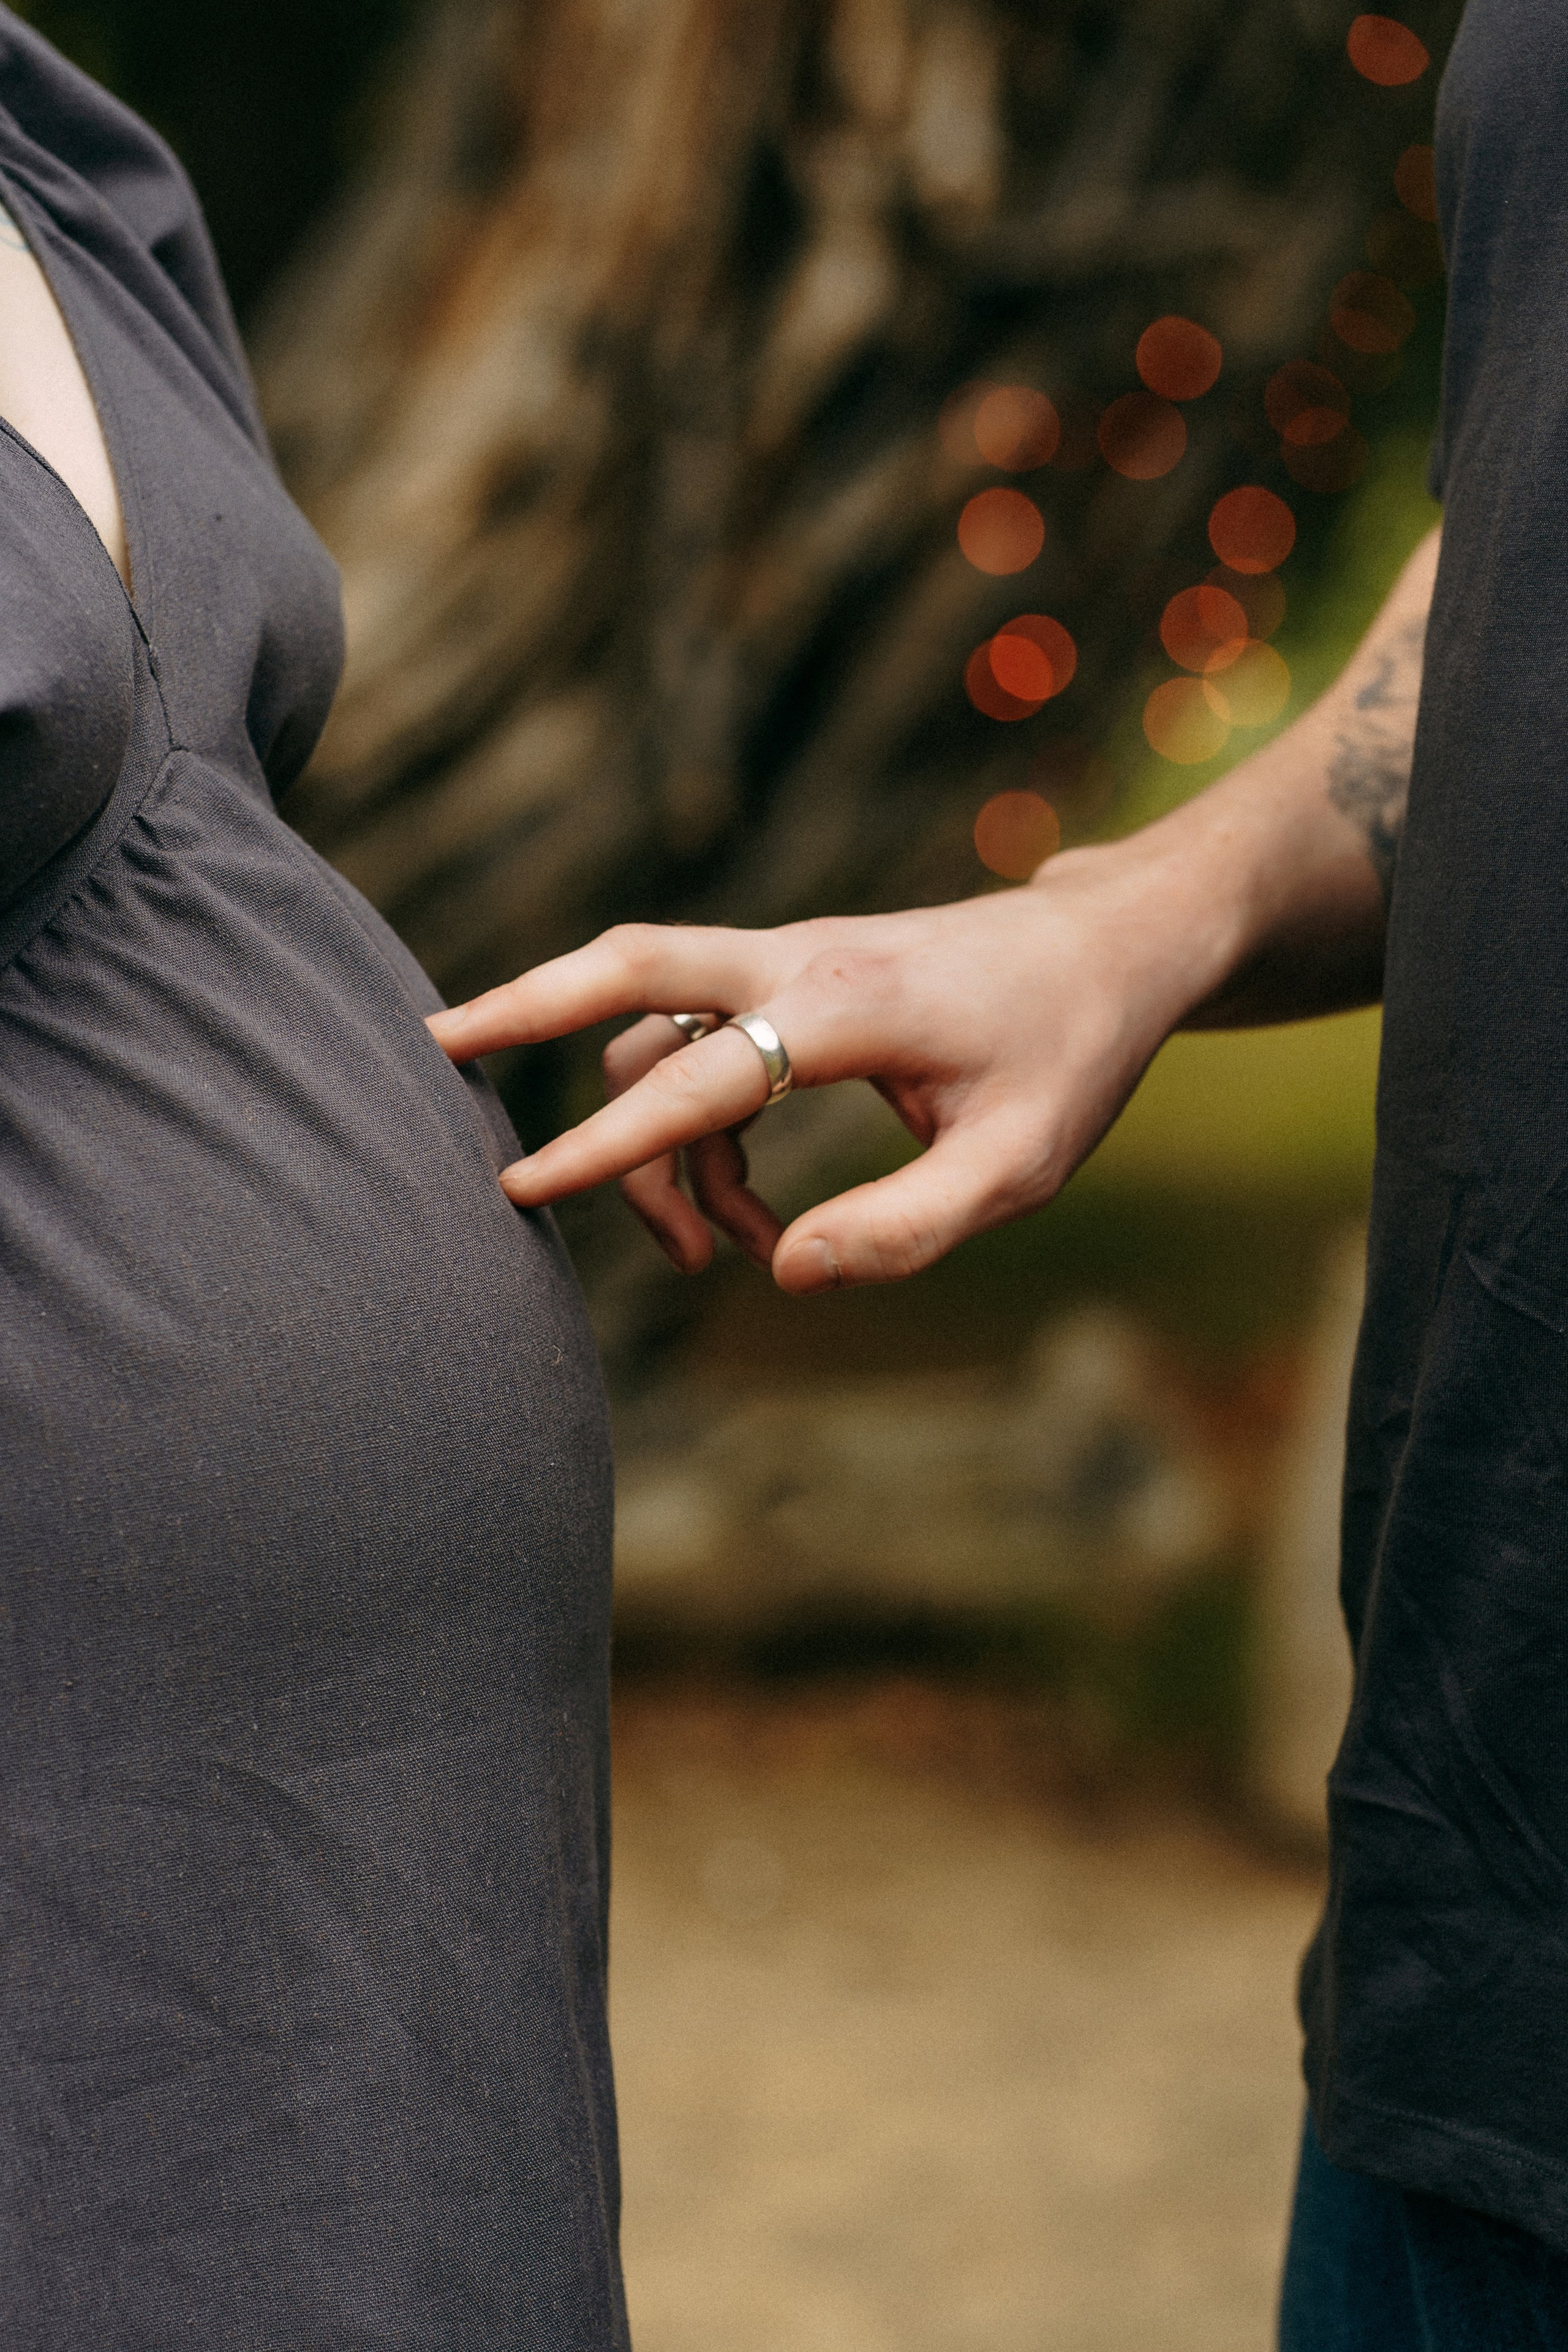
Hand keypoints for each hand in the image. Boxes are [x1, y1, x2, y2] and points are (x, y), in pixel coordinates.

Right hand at [426, 836, 1235, 1293]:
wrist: (1111, 950)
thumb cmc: (1071, 1058)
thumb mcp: (1020, 1167)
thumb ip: (907, 1229)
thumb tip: (784, 1274)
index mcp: (848, 1004)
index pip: (700, 1077)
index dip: (609, 1147)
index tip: (518, 1190)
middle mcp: (799, 962)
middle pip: (627, 965)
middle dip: (522, 1006)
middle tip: (428, 1049)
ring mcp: (791, 960)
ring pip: (657, 1026)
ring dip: (652, 1139)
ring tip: (713, 1251)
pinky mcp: (795, 976)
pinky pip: (700, 1040)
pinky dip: (693, 1128)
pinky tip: (748, 1213)